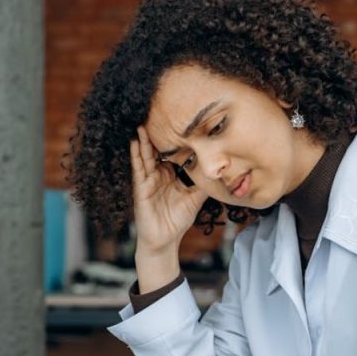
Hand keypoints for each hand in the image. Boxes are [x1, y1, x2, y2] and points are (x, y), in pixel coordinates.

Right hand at [129, 125, 207, 254]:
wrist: (165, 241)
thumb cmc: (177, 221)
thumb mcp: (196, 198)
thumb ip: (205, 184)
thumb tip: (221, 172)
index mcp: (170, 175)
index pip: (172, 153)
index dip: (175, 139)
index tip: (179, 122)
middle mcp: (158, 175)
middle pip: (157, 150)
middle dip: (157, 134)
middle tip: (157, 114)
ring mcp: (148, 180)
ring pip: (146, 156)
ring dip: (144, 140)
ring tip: (142, 122)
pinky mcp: (141, 188)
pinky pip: (138, 169)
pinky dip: (136, 155)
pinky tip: (134, 142)